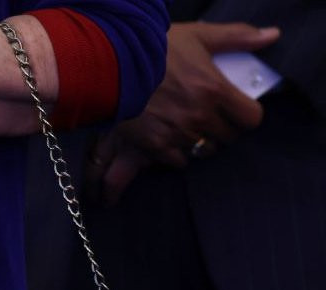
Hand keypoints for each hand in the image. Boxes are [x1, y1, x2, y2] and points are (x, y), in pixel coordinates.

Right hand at [89, 22, 278, 203]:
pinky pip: (178, 161)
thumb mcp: (197, 36)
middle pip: (227, 138)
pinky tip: (167, 138)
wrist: (110, 64)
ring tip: (186, 129)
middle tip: (207, 118)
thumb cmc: (154, 48)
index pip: (251, 118)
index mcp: (215, 89)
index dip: (245, 116)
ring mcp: (178, 133)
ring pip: (203, 150)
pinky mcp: (155, 146)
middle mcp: (200, 115)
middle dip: (221, 128)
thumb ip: (236, 37)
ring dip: (198, 142)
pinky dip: (175, 153)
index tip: (235, 111)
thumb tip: (272, 35)